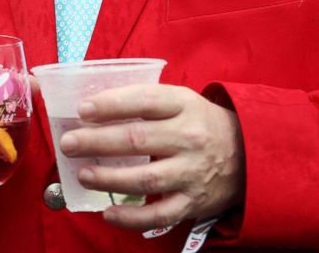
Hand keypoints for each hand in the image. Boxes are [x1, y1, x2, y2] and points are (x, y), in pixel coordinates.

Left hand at [58, 83, 244, 230]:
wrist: (249, 153)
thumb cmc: (202, 122)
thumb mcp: (182, 100)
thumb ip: (147, 102)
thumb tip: (96, 106)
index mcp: (185, 105)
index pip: (144, 101)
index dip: (112, 104)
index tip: (83, 108)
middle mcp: (189, 138)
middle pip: (138, 140)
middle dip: (98, 141)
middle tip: (69, 142)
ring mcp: (192, 173)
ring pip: (145, 180)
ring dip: (108, 178)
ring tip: (82, 174)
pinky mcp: (193, 203)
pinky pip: (158, 215)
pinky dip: (131, 218)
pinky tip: (108, 212)